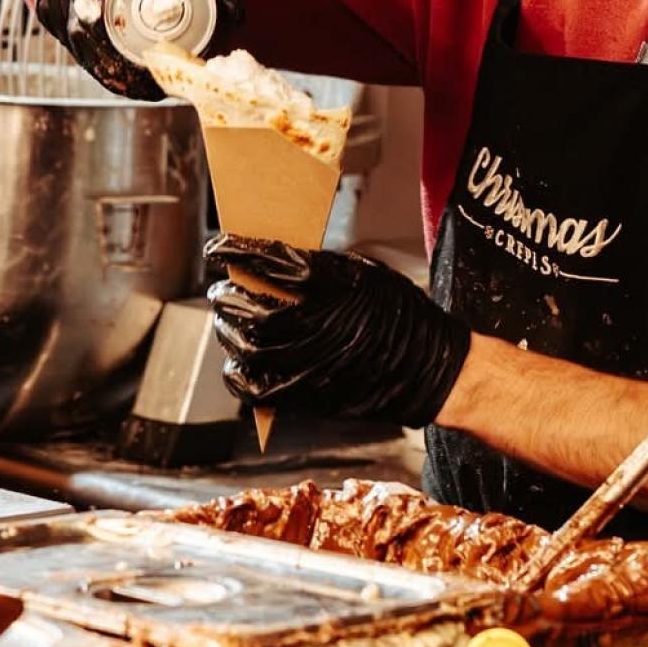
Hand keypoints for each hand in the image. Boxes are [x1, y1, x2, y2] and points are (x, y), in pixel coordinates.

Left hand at [206, 233, 471, 426]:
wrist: (429, 368)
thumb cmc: (400, 315)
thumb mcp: (364, 273)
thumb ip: (317, 266)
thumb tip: (272, 257)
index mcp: (331, 290)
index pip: (268, 263)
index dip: (236, 252)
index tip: (218, 247)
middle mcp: (315, 329)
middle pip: (249, 311)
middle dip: (228, 298)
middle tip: (222, 290)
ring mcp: (309, 368)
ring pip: (246, 351)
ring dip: (228, 332)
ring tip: (228, 321)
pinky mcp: (307, 399)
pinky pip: (256, 391)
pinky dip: (238, 374)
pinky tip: (238, 361)